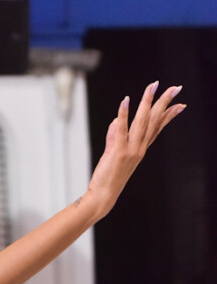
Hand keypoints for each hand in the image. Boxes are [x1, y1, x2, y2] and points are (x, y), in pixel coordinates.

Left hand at [86, 81, 184, 218]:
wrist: (102, 197)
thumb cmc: (108, 177)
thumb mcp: (112, 153)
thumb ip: (115, 136)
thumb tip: (116, 120)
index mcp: (140, 149)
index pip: (157, 128)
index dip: (169, 115)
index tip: (180, 104)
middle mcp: (139, 148)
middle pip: (154, 121)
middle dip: (165, 103)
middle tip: (175, 88)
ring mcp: (131, 150)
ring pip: (142, 122)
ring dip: (147, 102)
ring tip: (153, 86)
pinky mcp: (118, 152)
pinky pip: (121, 129)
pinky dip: (124, 114)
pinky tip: (126, 100)